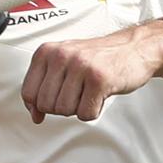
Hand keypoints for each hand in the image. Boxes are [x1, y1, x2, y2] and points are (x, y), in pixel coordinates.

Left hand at [20, 20, 162, 122]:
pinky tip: (99, 95)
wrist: (133, 47)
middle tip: (77, 94)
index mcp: (47, 51)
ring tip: (89, 92)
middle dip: (62, 107)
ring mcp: (80, 66)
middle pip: (46, 105)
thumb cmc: (99, 57)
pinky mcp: (99, 79)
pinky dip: (94, 111)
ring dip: (79, 108)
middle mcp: (61, 56)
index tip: (47, 107)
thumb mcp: (65, 63)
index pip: (28, 92)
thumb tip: (34, 114)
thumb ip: (45, 86)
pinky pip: (86, 114)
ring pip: (64, 111)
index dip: (37, 106)